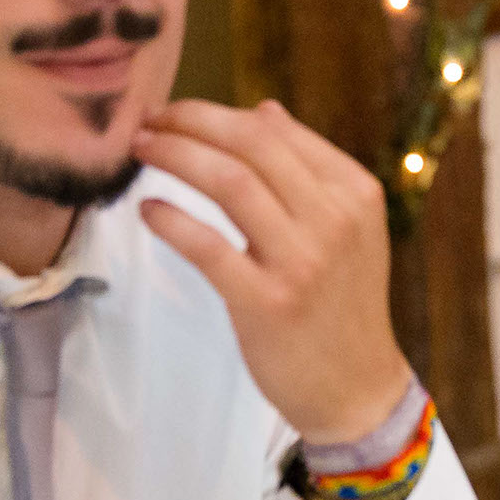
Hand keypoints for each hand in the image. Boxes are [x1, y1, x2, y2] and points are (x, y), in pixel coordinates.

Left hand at [133, 99, 413, 445]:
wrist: (357, 388)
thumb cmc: (341, 305)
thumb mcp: (346, 228)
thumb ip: (307, 170)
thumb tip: (264, 111)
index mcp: (354, 193)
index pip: (277, 132)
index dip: (218, 113)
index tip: (178, 113)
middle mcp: (333, 219)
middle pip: (251, 145)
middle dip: (191, 122)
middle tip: (148, 122)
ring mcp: (302, 261)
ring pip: (230, 182)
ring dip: (176, 156)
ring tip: (142, 150)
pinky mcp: (267, 302)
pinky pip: (208, 246)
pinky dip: (172, 220)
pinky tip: (149, 210)